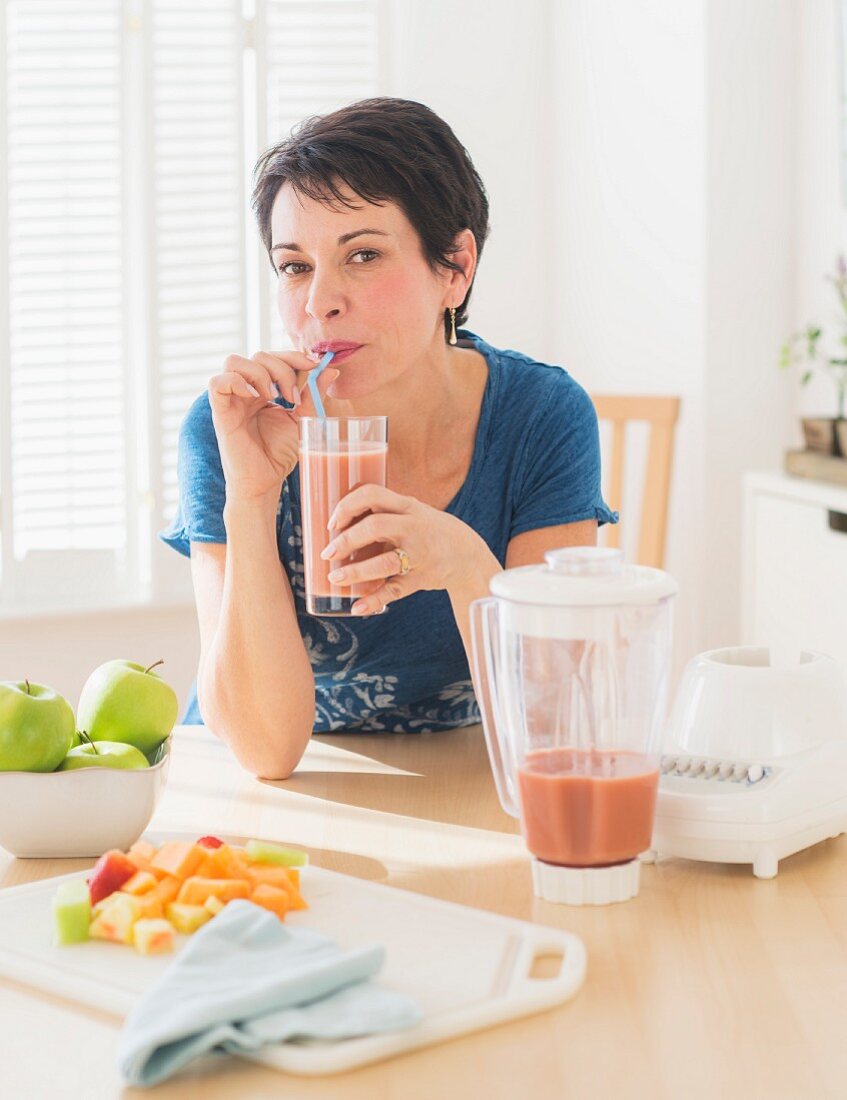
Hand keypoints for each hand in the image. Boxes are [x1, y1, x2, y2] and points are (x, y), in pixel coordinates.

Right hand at [208, 351, 339, 501]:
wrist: (265, 481)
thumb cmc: (279, 453)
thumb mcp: (303, 419)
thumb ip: (312, 395)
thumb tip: (332, 370)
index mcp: (263, 388)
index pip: (275, 357)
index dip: (294, 356)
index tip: (315, 366)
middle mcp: (245, 390)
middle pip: (259, 355)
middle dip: (282, 369)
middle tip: (294, 396)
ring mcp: (231, 399)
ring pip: (234, 361)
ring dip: (260, 373)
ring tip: (274, 396)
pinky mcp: (220, 412)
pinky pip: (217, 382)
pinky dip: (236, 381)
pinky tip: (255, 396)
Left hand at [320, 484, 487, 614]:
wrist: (468, 556)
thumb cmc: (431, 531)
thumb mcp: (413, 512)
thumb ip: (384, 512)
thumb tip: (340, 517)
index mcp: (408, 507)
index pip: (373, 495)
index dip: (347, 505)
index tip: (333, 521)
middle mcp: (414, 528)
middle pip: (375, 526)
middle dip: (346, 540)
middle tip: (328, 553)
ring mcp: (419, 555)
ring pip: (384, 562)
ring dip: (356, 571)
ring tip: (335, 578)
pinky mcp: (421, 578)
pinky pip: (394, 591)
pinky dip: (374, 601)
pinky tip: (357, 606)